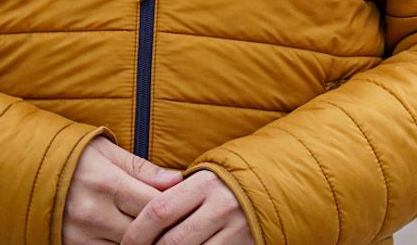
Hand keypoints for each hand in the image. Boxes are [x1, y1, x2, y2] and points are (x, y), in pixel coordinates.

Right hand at [63, 138, 182, 244]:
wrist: (23, 169)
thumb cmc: (73, 156)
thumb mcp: (106, 151)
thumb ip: (143, 169)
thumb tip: (177, 180)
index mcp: (107, 183)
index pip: (155, 205)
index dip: (175, 208)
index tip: (185, 205)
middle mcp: (94, 213)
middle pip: (144, 233)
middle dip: (162, 229)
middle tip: (175, 222)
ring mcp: (81, 235)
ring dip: (144, 241)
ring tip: (155, 230)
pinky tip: (131, 237)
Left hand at [119, 170, 251, 244]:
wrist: (280, 181)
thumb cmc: (229, 182)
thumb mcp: (204, 178)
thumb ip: (177, 195)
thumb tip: (138, 222)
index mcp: (204, 183)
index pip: (159, 211)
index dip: (136, 233)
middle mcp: (220, 205)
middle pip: (172, 241)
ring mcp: (236, 228)